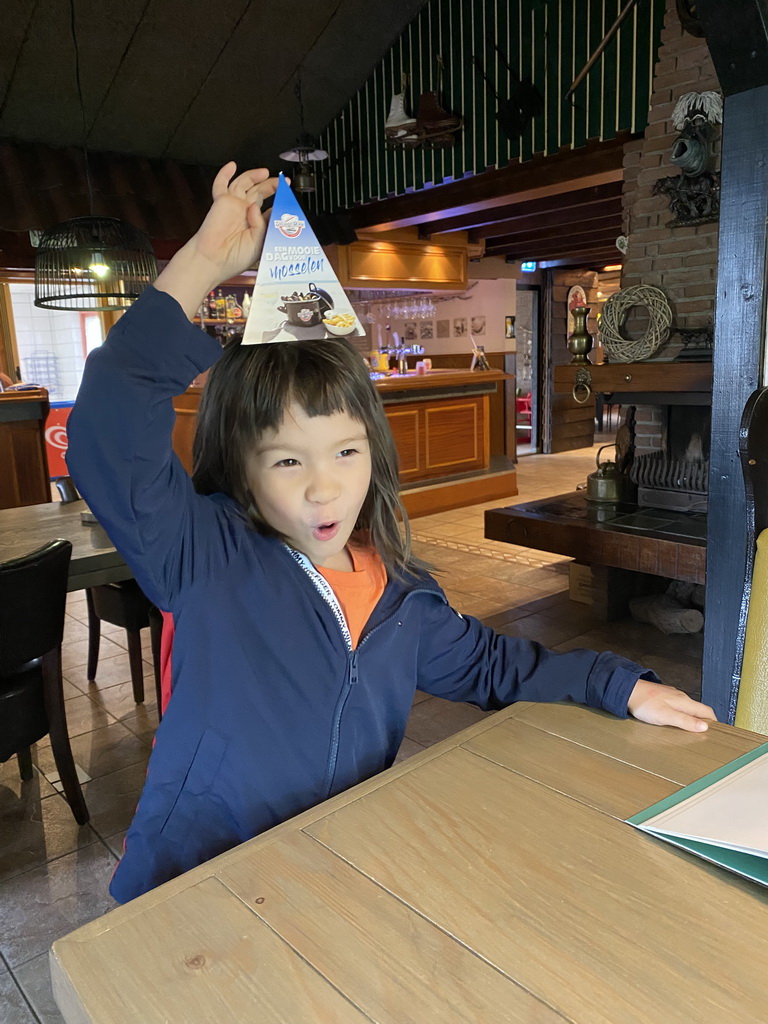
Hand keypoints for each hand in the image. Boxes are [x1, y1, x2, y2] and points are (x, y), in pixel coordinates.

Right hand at [189, 162, 278, 280]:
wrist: (214, 260)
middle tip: (282, 182)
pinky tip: (232, 166)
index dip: (280, 203)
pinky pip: (221, 184)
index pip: (271, 209)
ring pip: (245, 184)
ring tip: (265, 172)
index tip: (289, 200)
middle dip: (272, 186)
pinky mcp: (221, 202)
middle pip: (260, 192)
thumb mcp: (259, 242)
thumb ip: (262, 223)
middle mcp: (246, 213)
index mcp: (257, 225)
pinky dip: (225, 173)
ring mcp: (234, 206)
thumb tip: (257, 207)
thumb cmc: (235, 257)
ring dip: (254, 176)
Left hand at [627, 679, 716, 732]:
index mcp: (684, 702)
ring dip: (691, 717)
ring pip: (687, 707)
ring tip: (690, 729)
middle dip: (703, 721)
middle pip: (698, 709)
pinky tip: (674, 720)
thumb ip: (685, 721)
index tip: (716, 731)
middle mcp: (680, 697)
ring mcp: (671, 696)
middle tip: (704, 734)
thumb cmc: (645, 703)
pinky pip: (676, 706)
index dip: (713, 722)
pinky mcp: (662, 696)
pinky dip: (680, 714)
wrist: (628, 690)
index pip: (706, 711)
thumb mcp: (666, 716)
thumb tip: (705, 727)